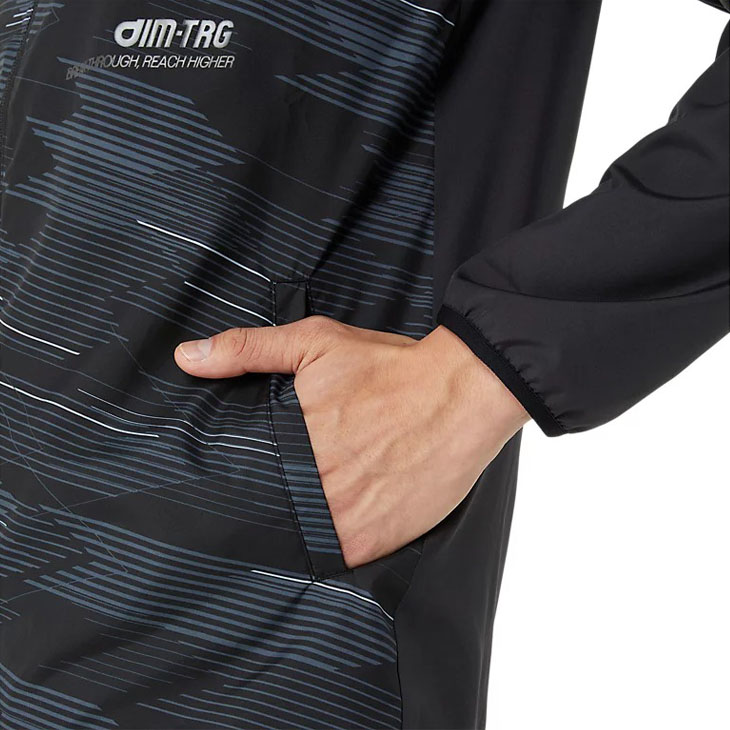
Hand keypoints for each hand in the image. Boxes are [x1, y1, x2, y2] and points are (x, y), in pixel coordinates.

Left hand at [174, 318, 528, 567]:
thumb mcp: (315, 343)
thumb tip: (188, 357)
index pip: (240, 477)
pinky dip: (331, 545)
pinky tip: (341, 521)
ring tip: (316, 506)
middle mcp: (310, 487)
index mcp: (288, 442)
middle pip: (268, 509)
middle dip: (270, 501)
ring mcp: (341, 520)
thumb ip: (249, 350)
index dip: (241, 478)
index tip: (246, 476)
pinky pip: (335, 556)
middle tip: (285, 488)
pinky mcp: (372, 542)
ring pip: (297, 537)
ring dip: (298, 527)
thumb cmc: (390, 369)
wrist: (461, 393)